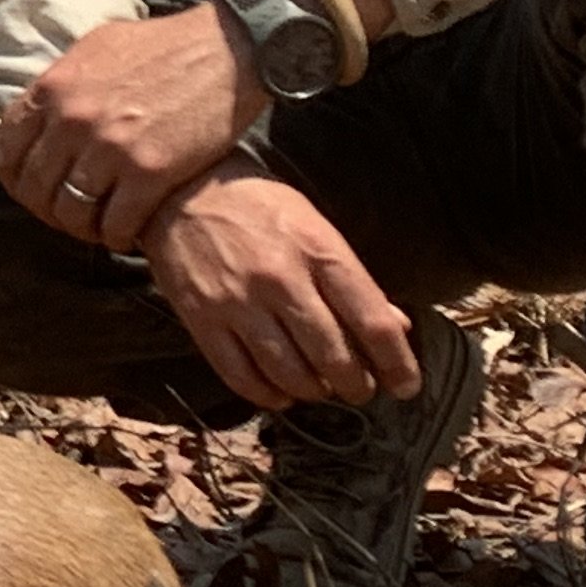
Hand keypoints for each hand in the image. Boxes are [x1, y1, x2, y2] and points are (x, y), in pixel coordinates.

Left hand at [0, 5, 262, 252]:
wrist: (227, 49)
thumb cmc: (163, 46)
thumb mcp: (96, 48)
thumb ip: (62, 84)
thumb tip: (39, 111)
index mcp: (54, 88)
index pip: (6, 150)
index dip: (15, 179)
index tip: (32, 190)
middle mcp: (73, 120)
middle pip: (35, 189)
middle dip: (48, 210)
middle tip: (69, 216)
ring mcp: (109, 148)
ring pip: (72, 212)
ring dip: (83, 228)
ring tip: (98, 227)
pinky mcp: (150, 172)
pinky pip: (116, 224)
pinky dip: (118, 236)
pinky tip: (127, 232)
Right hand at [138, 170, 419, 411]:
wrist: (179, 191)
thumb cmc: (259, 208)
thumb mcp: (315, 228)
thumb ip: (353, 280)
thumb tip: (398, 328)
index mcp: (318, 251)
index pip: (371, 321)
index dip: (397, 364)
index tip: (406, 386)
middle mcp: (281, 279)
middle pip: (334, 357)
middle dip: (357, 385)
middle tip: (360, 390)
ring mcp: (238, 302)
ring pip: (290, 374)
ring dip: (314, 392)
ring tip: (321, 388)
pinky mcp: (202, 320)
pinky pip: (242, 377)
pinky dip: (268, 395)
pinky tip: (280, 392)